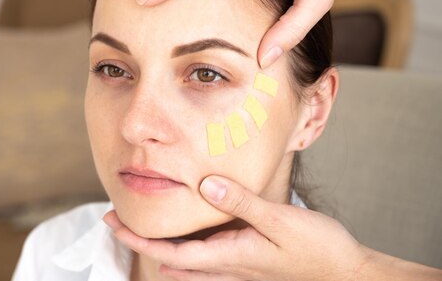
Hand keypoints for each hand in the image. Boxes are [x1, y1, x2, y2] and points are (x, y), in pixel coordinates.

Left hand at [103, 176, 367, 280]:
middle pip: (171, 259)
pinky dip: (184, 247)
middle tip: (116, 219)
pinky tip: (186, 234)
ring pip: (186, 262)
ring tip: (142, 225)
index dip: (138, 237)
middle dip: (141, 241)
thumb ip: (240, 203)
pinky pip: (204, 260)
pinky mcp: (246, 262)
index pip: (170, 251)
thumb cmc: (316, 248)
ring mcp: (236, 267)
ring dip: (160, 245)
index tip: (112, 221)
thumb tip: (204, 186)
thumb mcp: (279, 220)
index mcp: (228, 255)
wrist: (345, 273)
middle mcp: (226, 266)